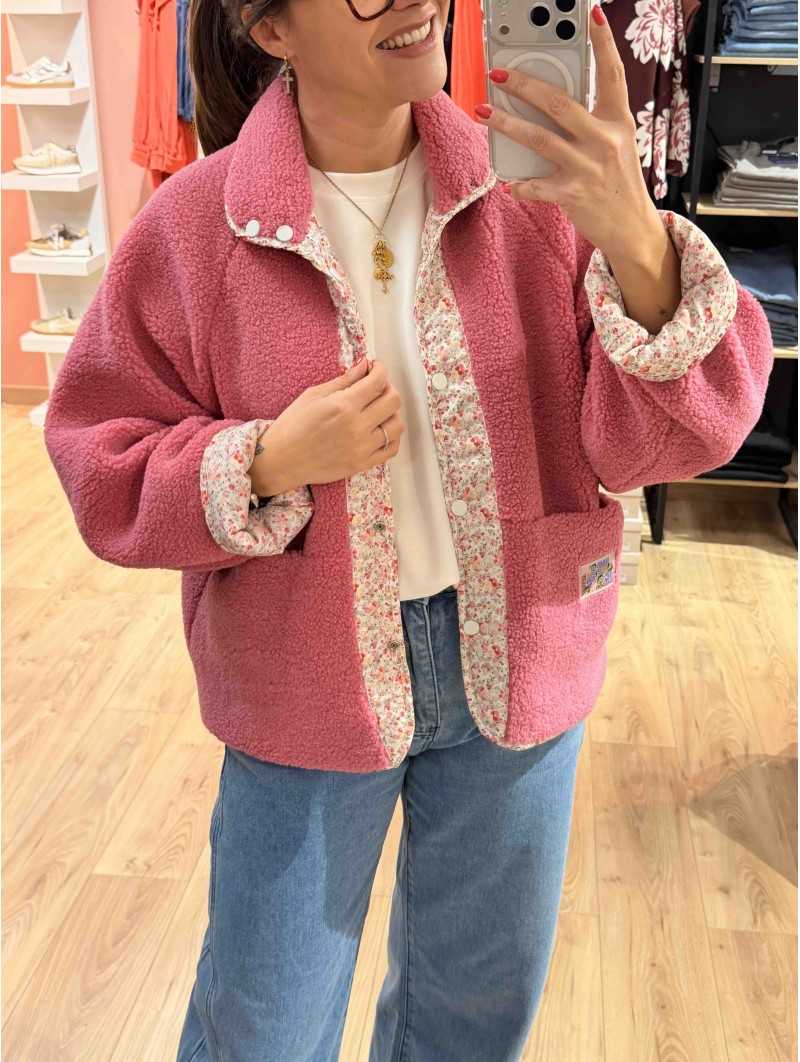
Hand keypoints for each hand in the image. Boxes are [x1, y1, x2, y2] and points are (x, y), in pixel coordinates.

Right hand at [251, 359, 404, 493]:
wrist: (282, 460)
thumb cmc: (293, 425)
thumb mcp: (314, 395)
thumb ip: (344, 380)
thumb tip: (365, 366)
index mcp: (344, 405)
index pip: (378, 381)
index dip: (380, 369)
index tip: (375, 368)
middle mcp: (357, 426)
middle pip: (393, 401)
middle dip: (388, 388)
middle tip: (376, 388)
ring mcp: (362, 447)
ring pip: (397, 425)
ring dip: (392, 413)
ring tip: (378, 411)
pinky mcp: (362, 464)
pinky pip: (391, 449)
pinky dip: (391, 437)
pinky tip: (379, 430)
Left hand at [475, 2, 661, 259]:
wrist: (632, 228)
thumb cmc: (618, 182)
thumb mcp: (616, 144)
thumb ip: (591, 122)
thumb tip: (551, 102)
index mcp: (618, 121)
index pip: (612, 73)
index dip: (603, 42)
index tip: (592, 14)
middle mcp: (604, 140)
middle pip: (559, 103)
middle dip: (525, 84)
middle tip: (499, 73)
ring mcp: (588, 167)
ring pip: (540, 138)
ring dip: (507, 124)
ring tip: (483, 111)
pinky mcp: (573, 194)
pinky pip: (537, 186)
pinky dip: (520, 185)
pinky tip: (507, 183)